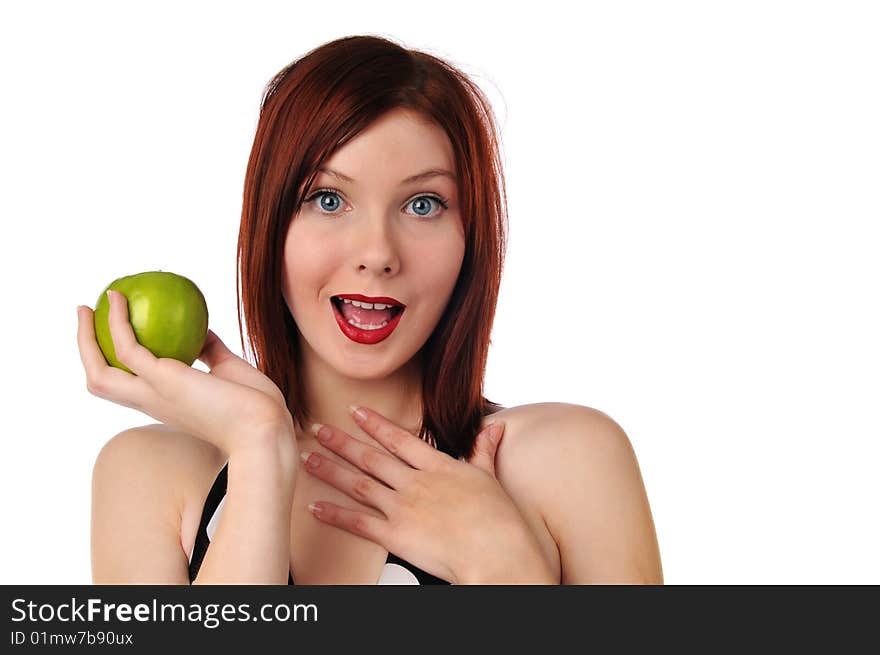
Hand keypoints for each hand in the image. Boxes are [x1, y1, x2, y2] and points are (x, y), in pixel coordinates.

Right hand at [76, 289, 294, 454]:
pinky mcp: (163, 380)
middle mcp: (152, 401)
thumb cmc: (254, 405)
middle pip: (100, 381)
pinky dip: (116, 321)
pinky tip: (120, 299)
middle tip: (86, 315)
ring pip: (100, 370)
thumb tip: (202, 329)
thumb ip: (211, 352)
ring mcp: (154, 393)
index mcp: (165, 401)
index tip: (109, 332)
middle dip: (86, 350)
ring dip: (86, 337)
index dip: (111, 362)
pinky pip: (127, 346)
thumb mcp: (228, 371)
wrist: (266, 428)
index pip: (126, 385)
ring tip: (89, 305)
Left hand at [300, 405, 548, 583]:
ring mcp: (402, 508)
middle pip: (370, 458)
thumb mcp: (490, 477)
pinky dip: (335, 515)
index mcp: (437, 467)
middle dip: (341, 442)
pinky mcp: (395, 535)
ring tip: (309, 459)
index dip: (374, 424)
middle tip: (318, 429)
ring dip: (331, 471)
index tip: (354, 411)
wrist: (495, 552)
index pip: (399, 439)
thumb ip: (484, 451)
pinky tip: (316, 507)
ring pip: (358, 484)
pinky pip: (358, 523)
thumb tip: (496, 428)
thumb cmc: (498, 519)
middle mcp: (415, 482)